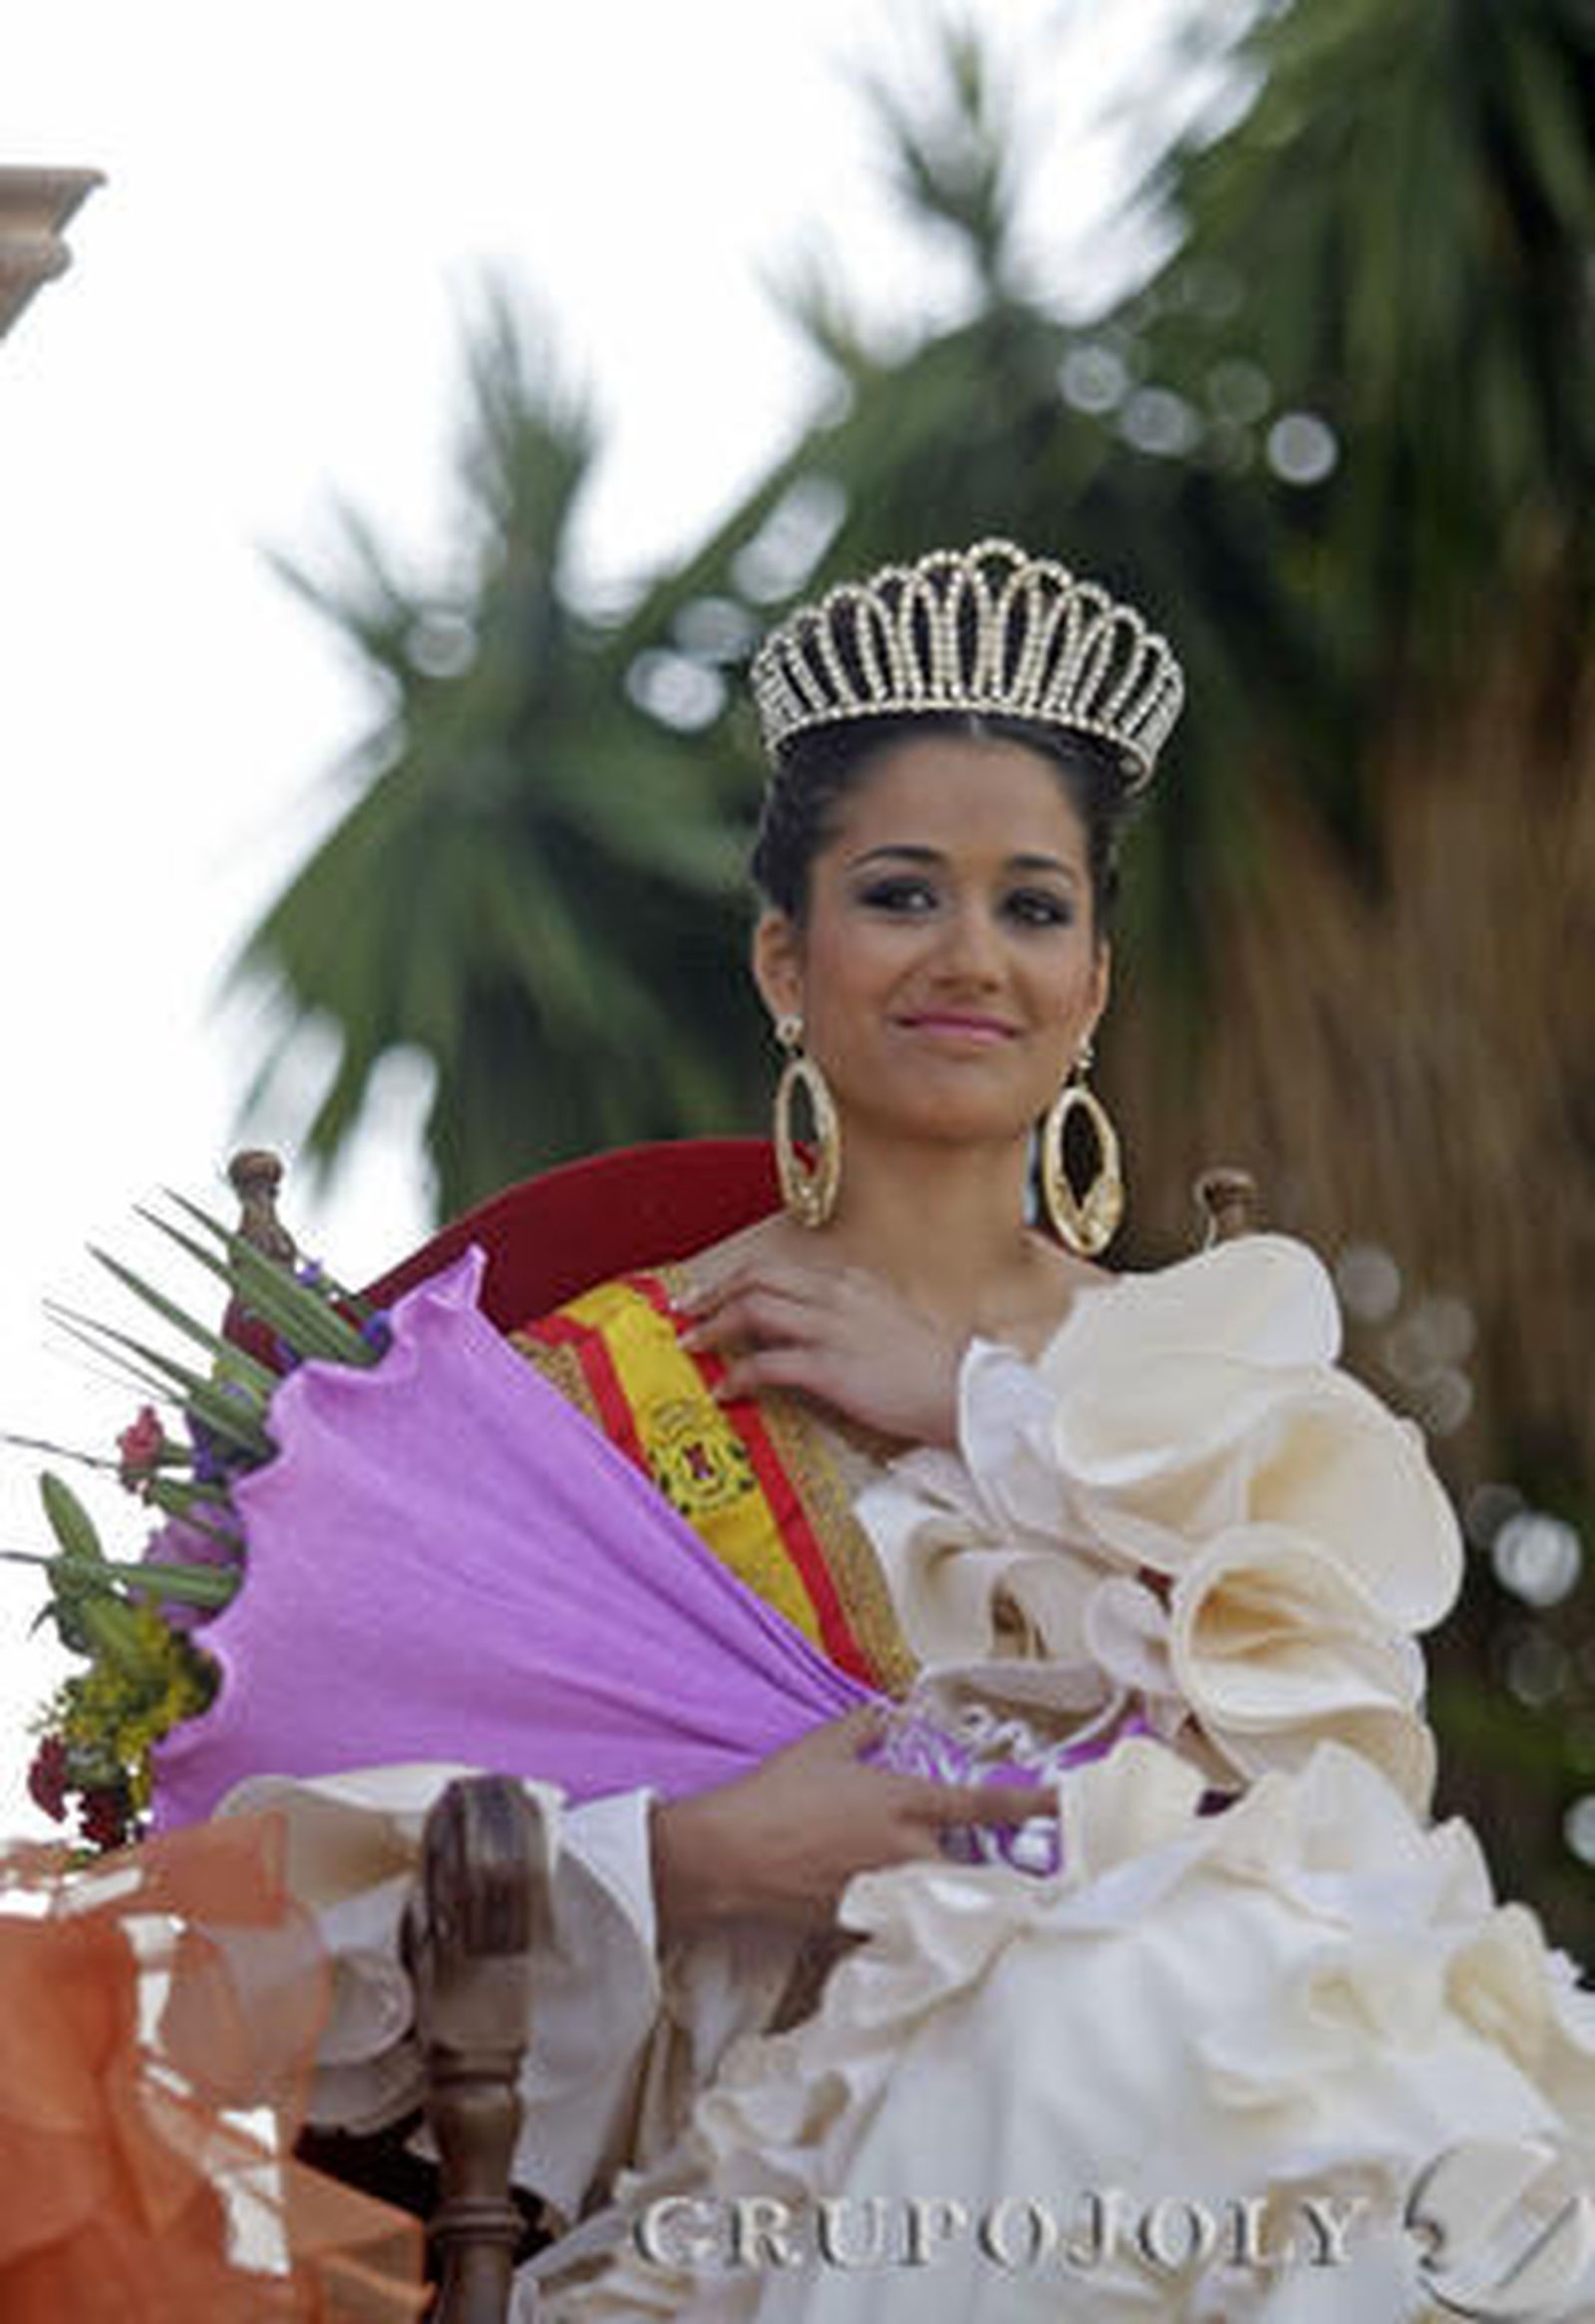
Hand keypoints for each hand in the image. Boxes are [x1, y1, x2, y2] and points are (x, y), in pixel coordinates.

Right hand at [649, 1706, 1051, 1936]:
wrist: (729, 1855)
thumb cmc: (776, 1794)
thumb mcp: (822, 1746)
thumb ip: (865, 1727)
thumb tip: (891, 1714)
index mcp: (904, 1801)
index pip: (982, 1804)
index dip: (1028, 1804)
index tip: (1061, 1803)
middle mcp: (906, 1850)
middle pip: (973, 1864)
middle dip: (991, 1863)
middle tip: (1009, 1862)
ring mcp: (887, 1890)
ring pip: (941, 1894)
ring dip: (953, 1889)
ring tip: (959, 1886)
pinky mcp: (862, 1922)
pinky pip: (903, 1918)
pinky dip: (910, 1912)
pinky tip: (901, 1908)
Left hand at [677, 1252, 961, 1445]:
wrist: (964, 1394)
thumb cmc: (933, 1367)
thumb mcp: (889, 1322)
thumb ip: (850, 1316)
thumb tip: (812, 1327)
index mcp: (851, 1281)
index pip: (779, 1267)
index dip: (737, 1278)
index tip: (713, 1292)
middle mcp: (837, 1295)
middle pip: (757, 1278)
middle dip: (714, 1293)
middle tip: (687, 1311)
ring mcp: (833, 1329)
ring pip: (754, 1310)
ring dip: (715, 1327)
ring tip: (693, 1345)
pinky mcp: (831, 1368)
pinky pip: (767, 1364)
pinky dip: (737, 1375)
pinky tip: (725, 1390)